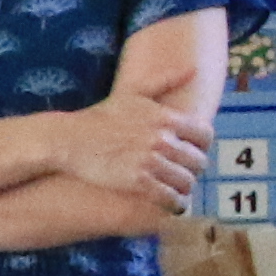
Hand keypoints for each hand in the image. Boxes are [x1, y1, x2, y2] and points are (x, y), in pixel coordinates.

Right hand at [44, 89, 206, 205]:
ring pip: (186, 181)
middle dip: (192, 169)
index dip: (201, 146)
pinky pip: (170, 197)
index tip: (191, 152)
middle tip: (183, 174)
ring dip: (184, 188)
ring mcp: (150, 160)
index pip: (205, 135)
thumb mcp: (134, 93)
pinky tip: (172, 206)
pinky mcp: (138, 182)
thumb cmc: (101, 116)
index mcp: (165, 117)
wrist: (70, 139)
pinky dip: (175, 204)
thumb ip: (166, 80)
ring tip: (178, 191)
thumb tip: (193, 68)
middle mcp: (162, 138)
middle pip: (198, 161)